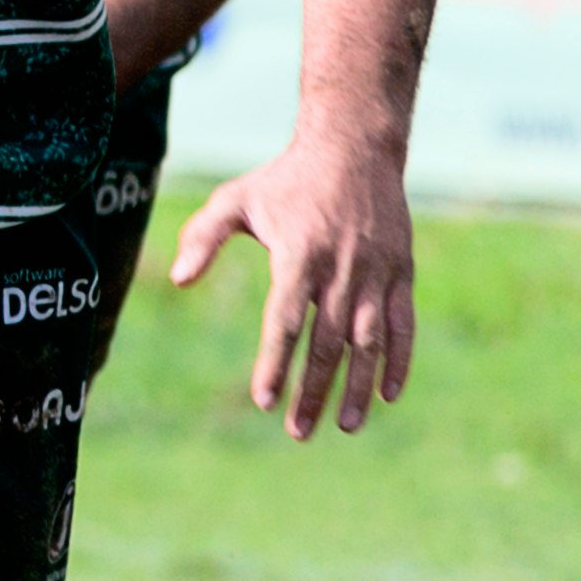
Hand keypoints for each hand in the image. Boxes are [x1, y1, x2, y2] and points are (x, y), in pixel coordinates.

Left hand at [170, 136, 414, 439]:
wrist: (355, 148)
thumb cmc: (285, 179)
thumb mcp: (235, 199)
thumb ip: (203, 237)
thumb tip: (177, 280)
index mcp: (299, 255)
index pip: (285, 320)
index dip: (275, 363)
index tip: (263, 402)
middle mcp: (341, 269)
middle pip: (327, 342)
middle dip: (313, 391)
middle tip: (299, 432)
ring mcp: (376, 273)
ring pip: (370, 342)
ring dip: (360, 387)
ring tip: (346, 426)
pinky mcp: (401, 273)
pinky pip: (404, 325)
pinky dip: (400, 361)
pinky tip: (389, 394)